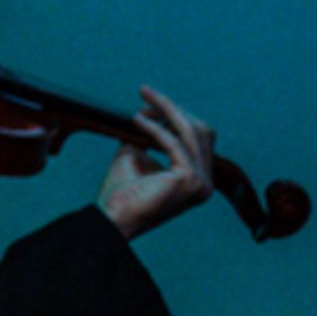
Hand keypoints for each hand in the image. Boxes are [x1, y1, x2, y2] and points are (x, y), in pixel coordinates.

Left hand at [98, 86, 214, 239]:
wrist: (111, 220)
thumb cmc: (121, 194)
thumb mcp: (136, 155)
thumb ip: (147, 135)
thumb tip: (147, 111)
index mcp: (198, 179)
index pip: (197, 137)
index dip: (174, 115)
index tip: (148, 104)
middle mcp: (205, 183)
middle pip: (199, 129)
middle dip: (171, 109)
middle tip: (145, 95)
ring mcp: (200, 182)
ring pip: (190, 131)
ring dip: (165, 110)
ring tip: (142, 103)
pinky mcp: (188, 179)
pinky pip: (174, 142)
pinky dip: (155, 128)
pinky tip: (137, 120)